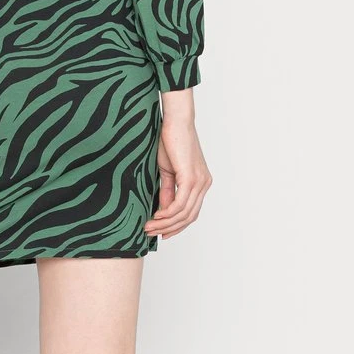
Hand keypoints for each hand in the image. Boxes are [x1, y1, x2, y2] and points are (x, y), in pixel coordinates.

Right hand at [144, 92, 211, 240]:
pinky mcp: (191, 178)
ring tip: (148, 226)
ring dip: (165, 223)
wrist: (175, 120)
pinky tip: (156, 216)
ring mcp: (200, 182)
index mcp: (201, 182)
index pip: (191, 212)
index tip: (161, 232)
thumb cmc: (170, 140)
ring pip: (184, 213)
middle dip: (170, 228)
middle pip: (189, 217)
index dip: (176, 225)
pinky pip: (180, 204)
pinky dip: (167, 213)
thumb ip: (168, 190)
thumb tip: (164, 210)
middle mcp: (204, 184)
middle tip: (151, 233)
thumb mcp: (168, 170)